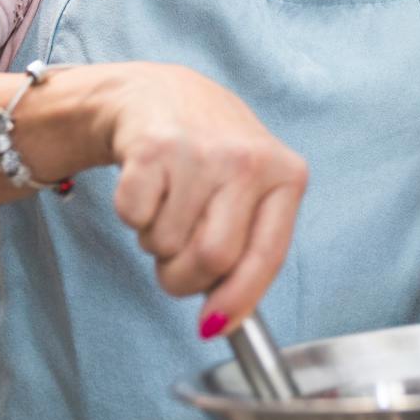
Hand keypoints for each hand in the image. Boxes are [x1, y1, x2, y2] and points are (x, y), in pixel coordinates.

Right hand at [98, 62, 307, 337]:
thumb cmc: (213, 155)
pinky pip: (133, 217)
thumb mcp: (252, 190)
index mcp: (287, 175)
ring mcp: (201, 151)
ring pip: (167, 244)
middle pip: (212, 259)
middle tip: (176, 260)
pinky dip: (132, 215)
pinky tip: (149, 184)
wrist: (162, 94)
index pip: (267, 256)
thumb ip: (248, 250)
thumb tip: (221, 323)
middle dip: (184, 276)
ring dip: (157, 241)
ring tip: (168, 205)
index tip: (214, 325)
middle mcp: (249, 160)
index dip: (238, 299)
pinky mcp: (153, 146)